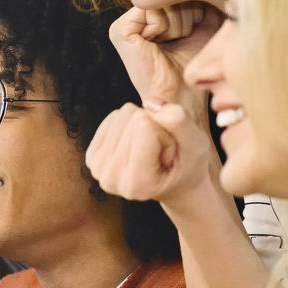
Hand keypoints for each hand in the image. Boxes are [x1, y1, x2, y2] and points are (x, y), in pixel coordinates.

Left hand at [85, 99, 214, 206]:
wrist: (174, 185)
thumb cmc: (188, 167)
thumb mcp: (197, 145)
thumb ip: (179, 122)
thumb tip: (149, 102)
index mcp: (137, 183)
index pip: (145, 125)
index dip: (165, 132)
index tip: (169, 154)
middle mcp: (111, 179)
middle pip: (131, 118)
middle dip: (153, 128)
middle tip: (160, 153)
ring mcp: (97, 169)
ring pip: (122, 114)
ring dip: (143, 126)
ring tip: (152, 150)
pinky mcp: (91, 157)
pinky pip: (113, 116)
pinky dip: (130, 124)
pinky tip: (138, 145)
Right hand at [110, 5, 218, 108]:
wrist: (184, 94)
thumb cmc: (195, 62)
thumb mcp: (204, 21)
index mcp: (153, 13)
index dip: (193, 8)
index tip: (190, 32)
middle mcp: (136, 16)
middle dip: (185, 15)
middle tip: (180, 40)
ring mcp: (125, 23)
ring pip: (162, 1)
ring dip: (177, 24)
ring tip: (171, 44)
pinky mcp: (119, 30)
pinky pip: (150, 10)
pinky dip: (163, 27)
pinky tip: (158, 44)